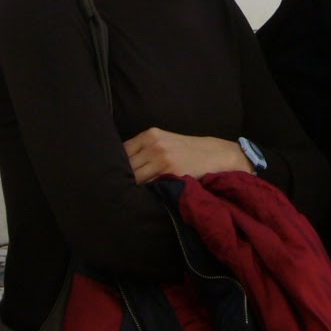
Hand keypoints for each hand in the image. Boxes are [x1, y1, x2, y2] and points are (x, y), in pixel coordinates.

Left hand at [122, 129, 252, 183]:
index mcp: (151, 134)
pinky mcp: (170, 173)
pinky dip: (144, 191)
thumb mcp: (166, 141)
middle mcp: (154, 144)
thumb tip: (120, 164)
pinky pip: (149, 185)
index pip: (122, 151)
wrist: (216, 155)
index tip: (114, 174)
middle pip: (126, 165)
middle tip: (116, 187)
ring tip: (127, 194)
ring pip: (134, 177)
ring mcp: (162, 159)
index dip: (117, 164)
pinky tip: (142, 196)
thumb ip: (145, 148)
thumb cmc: (188, 150)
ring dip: (130, 186)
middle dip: (122, 176)